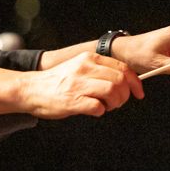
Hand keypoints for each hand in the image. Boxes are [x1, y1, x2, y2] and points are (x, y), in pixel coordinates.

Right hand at [18, 52, 141, 118]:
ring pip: (112, 92)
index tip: (139, 92)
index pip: (122, 68)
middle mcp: (85, 68)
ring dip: (115, 103)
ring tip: (107, 107)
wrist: (30, 89)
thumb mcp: (79, 67)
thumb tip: (125, 81)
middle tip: (118, 103)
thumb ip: (99, 71)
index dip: (135, 82)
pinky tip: (94, 111)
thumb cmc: (58, 81)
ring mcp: (78, 84)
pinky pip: (97, 107)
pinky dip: (101, 111)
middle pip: (120, 80)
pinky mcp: (72, 101)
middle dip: (125, 95)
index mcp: (89, 59)